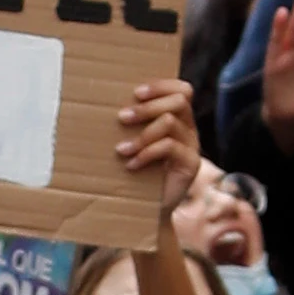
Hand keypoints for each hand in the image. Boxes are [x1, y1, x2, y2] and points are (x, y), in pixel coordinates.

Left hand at [116, 78, 200, 220]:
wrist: (146, 208)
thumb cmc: (133, 170)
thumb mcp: (133, 141)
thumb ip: (130, 123)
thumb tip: (101, 101)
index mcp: (178, 118)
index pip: (182, 90)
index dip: (162, 86)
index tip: (136, 92)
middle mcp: (188, 129)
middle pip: (178, 101)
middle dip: (148, 107)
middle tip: (122, 117)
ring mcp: (192, 146)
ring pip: (170, 123)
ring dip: (142, 134)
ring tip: (120, 149)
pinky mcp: (191, 164)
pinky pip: (170, 147)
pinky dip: (146, 153)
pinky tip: (130, 165)